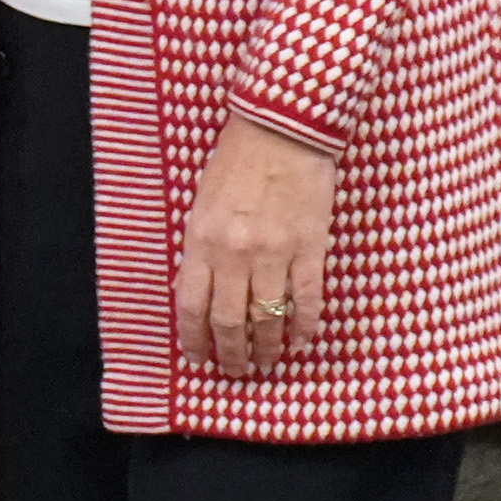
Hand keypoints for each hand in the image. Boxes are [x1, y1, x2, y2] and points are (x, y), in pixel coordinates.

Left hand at [178, 116, 336, 375]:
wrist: (281, 130)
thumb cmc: (237, 161)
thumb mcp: (202, 204)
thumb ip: (201, 248)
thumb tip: (202, 291)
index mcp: (201, 241)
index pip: (191, 307)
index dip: (193, 340)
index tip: (198, 357)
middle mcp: (234, 254)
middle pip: (228, 321)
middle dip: (230, 353)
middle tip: (235, 370)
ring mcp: (274, 253)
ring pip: (267, 318)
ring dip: (266, 348)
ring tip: (266, 362)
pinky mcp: (309, 248)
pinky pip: (306, 299)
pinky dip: (304, 326)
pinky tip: (302, 342)